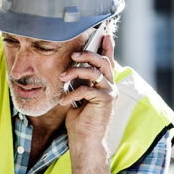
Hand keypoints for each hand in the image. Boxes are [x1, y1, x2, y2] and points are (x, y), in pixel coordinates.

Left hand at [59, 33, 116, 147]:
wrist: (84, 140)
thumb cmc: (79, 120)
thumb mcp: (78, 95)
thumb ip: (80, 81)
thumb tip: (71, 67)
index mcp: (104, 83)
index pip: (107, 60)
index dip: (107, 46)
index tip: (104, 32)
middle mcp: (110, 85)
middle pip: (102, 61)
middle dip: (87, 54)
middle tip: (73, 54)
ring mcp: (110, 92)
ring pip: (94, 71)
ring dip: (76, 71)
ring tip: (62, 77)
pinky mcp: (107, 99)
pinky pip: (87, 88)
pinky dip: (72, 94)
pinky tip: (64, 102)